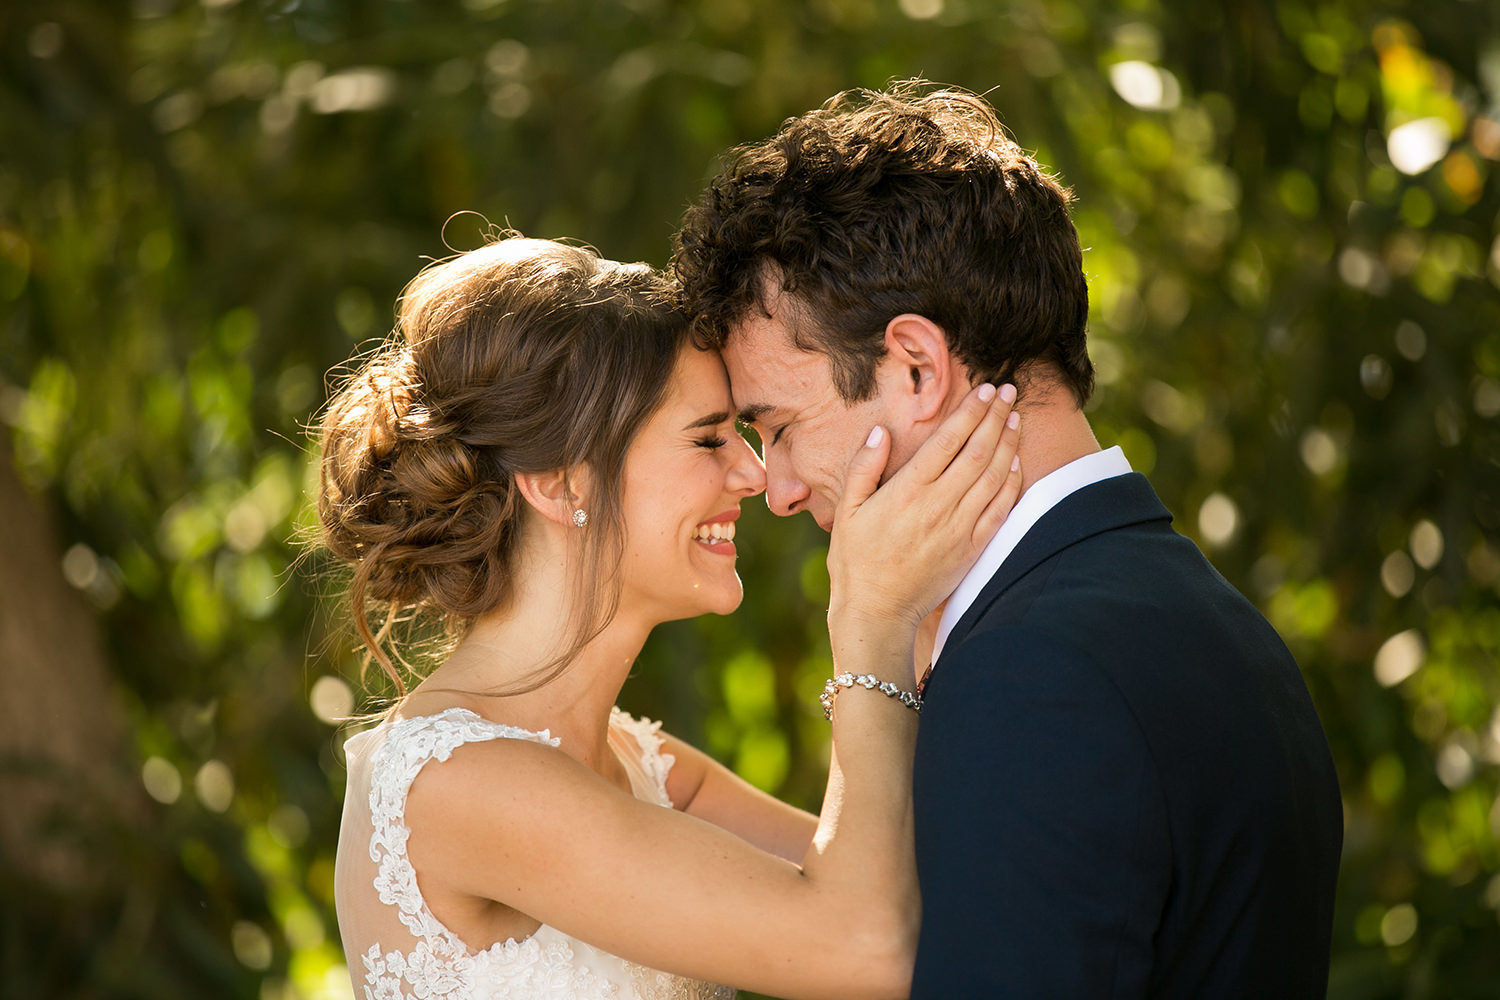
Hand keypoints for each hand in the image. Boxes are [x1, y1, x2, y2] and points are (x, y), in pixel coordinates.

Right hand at [827, 383, 1022, 634]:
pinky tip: (1016, 465)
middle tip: (1010, 391)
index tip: (986, 389)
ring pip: (993, 477)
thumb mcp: (846, 511)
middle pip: (977, 452)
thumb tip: (881, 431)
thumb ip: (863, 468)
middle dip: (996, 417)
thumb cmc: (856, 560)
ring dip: (1008, 444)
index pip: (947, 441)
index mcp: (907, 491)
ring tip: (1017, 419)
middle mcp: (938, 506)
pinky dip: (1011, 485)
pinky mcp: (971, 549)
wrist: (877, 611)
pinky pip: (998, 511)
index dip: (970, 412)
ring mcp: (958, 529)